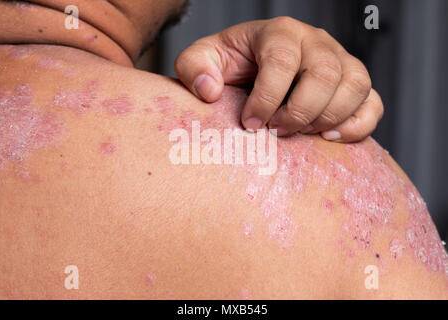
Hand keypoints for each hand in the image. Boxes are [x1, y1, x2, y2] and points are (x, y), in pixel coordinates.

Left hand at [174, 17, 383, 141]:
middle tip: (276, 130)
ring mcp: (340, 61)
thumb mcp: (202, 60)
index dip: (266, 98)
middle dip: (298, 112)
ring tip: (299, 133)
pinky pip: (372, 103)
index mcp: (278, 32)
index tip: (251, 124)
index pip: (282, 62)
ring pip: (354, 86)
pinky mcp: (353, 84)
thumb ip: (194, 67)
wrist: (256, 70)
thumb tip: (209, 90)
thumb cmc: (231, 66)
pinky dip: (357, 125)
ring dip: (326, 118)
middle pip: (324, 75)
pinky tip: (329, 137)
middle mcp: (315, 42)